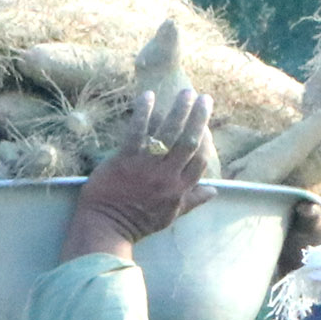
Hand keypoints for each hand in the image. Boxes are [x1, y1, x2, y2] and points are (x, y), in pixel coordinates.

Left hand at [63, 89, 215, 259]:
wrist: (106, 227)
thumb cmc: (137, 222)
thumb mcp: (171, 215)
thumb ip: (193, 200)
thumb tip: (214, 191)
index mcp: (179, 190)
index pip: (200, 160)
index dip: (207, 139)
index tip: (207, 124)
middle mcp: (167, 176)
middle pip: (189, 142)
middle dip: (199, 118)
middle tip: (204, 98)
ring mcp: (147, 167)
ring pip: (168, 134)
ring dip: (179, 111)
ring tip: (185, 92)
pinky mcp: (125, 159)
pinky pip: (137, 131)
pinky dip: (144, 112)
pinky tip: (148, 95)